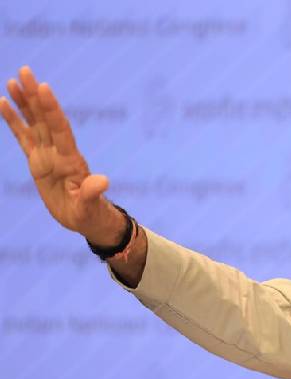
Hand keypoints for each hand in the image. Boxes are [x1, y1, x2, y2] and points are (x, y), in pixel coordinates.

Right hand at [0, 66, 121, 242]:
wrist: (85, 218)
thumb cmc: (88, 214)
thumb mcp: (89, 207)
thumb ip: (93, 193)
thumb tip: (103, 182)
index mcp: (70, 159)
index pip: (60, 128)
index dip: (51, 109)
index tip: (44, 87)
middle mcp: (59, 151)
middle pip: (45, 118)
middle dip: (35, 96)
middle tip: (25, 70)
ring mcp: (47, 154)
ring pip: (34, 122)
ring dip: (25, 102)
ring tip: (14, 80)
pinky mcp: (37, 160)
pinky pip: (23, 136)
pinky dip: (14, 120)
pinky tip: (3, 102)